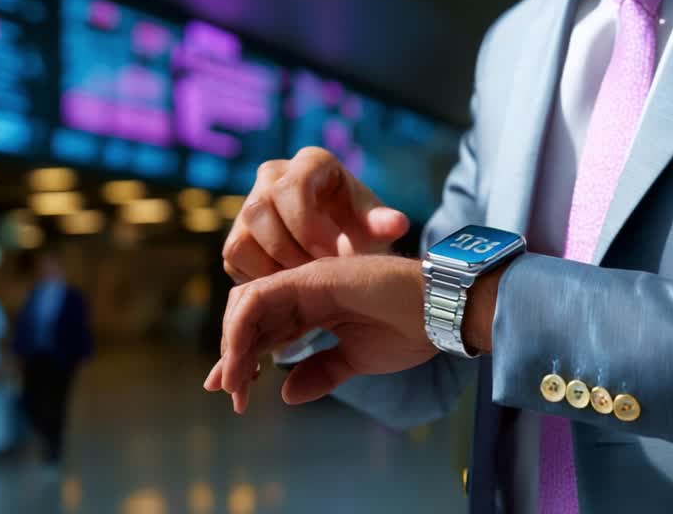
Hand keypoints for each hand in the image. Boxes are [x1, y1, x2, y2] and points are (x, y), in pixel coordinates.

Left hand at [203, 255, 437, 412]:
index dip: (245, 359)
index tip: (234, 394)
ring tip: (234, 382)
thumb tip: (286, 394)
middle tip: (231, 394)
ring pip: (246, 304)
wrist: (441, 310)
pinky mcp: (309, 277)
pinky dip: (242, 327)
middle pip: (250, 318)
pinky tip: (242, 357)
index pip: (266, 331)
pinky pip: (259, 297)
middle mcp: (304, 290)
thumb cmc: (410, 330)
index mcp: (314, 308)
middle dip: (233, 356)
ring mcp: (305, 280)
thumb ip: (321, 372)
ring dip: (234, 344)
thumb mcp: (356, 360)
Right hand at [222, 147, 409, 283]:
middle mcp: (272, 176)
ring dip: (272, 268)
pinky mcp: (237, 234)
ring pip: (241, 238)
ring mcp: (250, 204)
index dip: (308, 226)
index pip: (291, 188)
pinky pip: (234, 258)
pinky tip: (289, 287)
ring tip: (305, 284)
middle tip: (317, 276)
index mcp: (310, 162)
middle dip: (289, 250)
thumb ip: (384, 224)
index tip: (332, 256)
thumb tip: (397, 224)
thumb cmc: (359, 227)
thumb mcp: (374, 225)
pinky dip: (260, 277)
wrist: (341, 242)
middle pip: (258, 210)